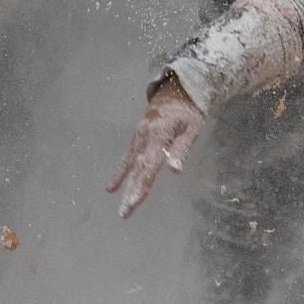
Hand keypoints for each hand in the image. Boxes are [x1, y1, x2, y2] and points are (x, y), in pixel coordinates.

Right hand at [107, 75, 204, 217]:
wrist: (175, 90)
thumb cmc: (188, 111)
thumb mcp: (191, 128)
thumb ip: (181, 149)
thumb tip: (175, 170)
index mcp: (158, 136)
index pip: (148, 167)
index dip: (140, 187)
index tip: (133, 204)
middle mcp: (144, 138)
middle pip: (137, 170)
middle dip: (131, 193)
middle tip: (124, 214)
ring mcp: (138, 138)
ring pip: (130, 166)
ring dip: (125, 187)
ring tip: (121, 208)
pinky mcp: (137, 138)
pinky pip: (127, 158)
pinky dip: (120, 173)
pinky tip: (111, 188)